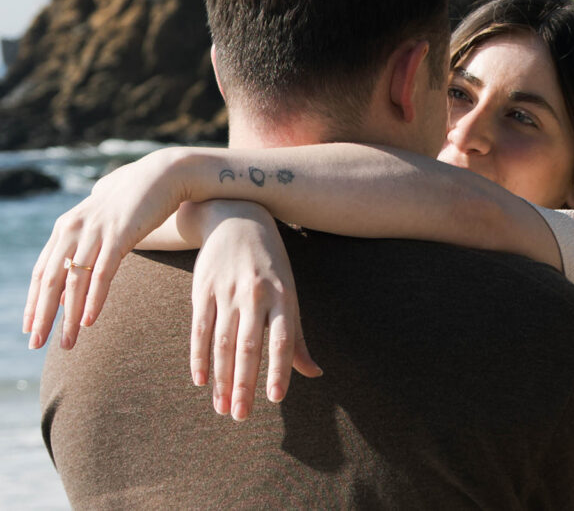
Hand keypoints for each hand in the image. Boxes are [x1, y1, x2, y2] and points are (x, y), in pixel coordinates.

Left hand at [23, 147, 190, 349]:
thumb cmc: (135, 201)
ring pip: (74, 281)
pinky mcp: (119, 234)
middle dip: (42, 315)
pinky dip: (93, 299)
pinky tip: (89, 320)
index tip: (31, 328)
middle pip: (51, 280)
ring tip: (67, 343)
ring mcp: (96, 231)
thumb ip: (86, 244)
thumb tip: (76, 273)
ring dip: (68, 316)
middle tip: (36, 344)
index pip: (42, 271)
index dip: (34, 302)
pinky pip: (102, 273)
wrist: (164, 175)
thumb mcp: (103, 222)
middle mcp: (74, 229)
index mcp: (66, 227)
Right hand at [185, 201, 321, 420]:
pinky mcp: (203, 290)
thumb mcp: (290, 293)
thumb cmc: (270, 264)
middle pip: (249, 346)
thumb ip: (297, 336)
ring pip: (223, 343)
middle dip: (244, 383)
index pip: (282, 339)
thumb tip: (314, 372)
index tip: (275, 398)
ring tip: (222, 407)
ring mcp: (227, 292)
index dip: (279, 369)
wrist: (237, 217)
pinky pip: (199, 329)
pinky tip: (201, 380)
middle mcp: (255, 295)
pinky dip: (199, 357)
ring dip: (222, 378)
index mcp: (283, 295)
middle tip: (241, 416)